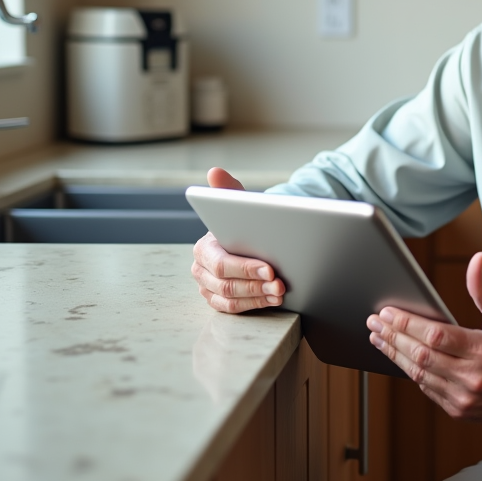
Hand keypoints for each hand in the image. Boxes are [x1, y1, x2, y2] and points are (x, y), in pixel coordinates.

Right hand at [190, 167, 283, 312]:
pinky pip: (233, 308)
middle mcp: (201, 270)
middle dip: (256, 284)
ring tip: (280, 292)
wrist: (247, 239)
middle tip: (280, 284)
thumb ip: (228, 191)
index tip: (271, 268)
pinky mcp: (217, 300)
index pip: (223, 263)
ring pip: (231, 298)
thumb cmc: (242, 224)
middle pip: (227, 284)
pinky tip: (272, 300)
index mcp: (203, 248)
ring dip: (258, 297)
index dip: (247, 268)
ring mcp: (208, 287)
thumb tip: (215, 172)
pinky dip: (254, 305)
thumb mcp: (238, 206)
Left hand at [367, 252, 481, 420]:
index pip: (435, 335)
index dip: (407, 323)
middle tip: (374, 321)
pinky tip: (398, 356)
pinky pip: (426, 389)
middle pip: (420, 355)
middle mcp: (473, 377)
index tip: (387, 312)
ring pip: (418, 374)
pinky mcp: (458, 410)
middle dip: (392, 336)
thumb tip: (476, 260)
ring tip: (378, 338)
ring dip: (394, 354)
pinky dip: (409, 371)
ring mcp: (464, 397)